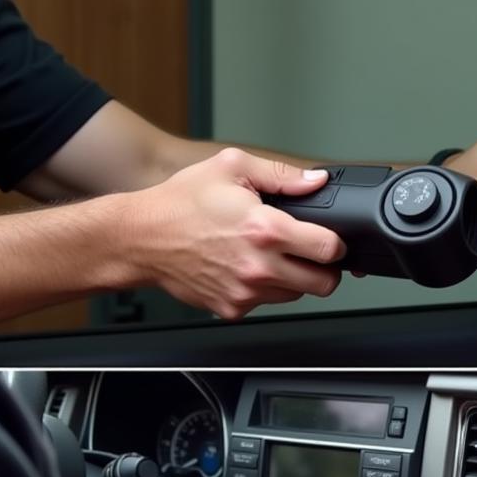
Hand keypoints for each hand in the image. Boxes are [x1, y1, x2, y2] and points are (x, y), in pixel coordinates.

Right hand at [119, 148, 345, 318]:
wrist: (140, 238)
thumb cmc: (180, 203)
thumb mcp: (232, 167)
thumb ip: (282, 175)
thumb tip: (316, 181)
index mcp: (265, 229)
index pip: (330, 250)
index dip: (336, 244)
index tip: (330, 240)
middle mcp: (259, 266)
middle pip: (324, 284)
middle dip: (325, 269)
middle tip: (310, 253)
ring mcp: (246, 292)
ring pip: (297, 295)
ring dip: (294, 278)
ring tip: (270, 255)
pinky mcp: (233, 308)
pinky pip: (266, 303)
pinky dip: (265, 289)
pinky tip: (245, 267)